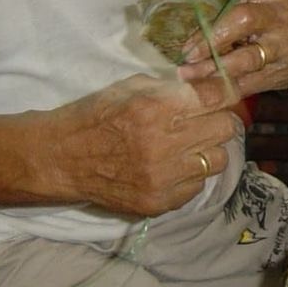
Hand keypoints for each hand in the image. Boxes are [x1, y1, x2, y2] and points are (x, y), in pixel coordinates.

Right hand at [48, 74, 238, 217]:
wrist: (62, 158)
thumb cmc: (94, 115)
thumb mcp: (129, 87)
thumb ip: (169, 87)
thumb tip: (205, 85)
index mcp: (155, 107)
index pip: (216, 97)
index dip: (223, 92)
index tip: (221, 93)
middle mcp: (164, 142)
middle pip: (225, 128)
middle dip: (217, 119)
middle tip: (203, 119)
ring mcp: (163, 177)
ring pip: (217, 160)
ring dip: (206, 149)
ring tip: (187, 145)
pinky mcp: (159, 202)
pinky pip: (197, 186)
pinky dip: (189, 175)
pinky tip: (170, 166)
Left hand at [175, 0, 287, 97]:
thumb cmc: (276, 8)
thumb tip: (191, 1)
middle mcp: (280, 13)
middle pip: (243, 19)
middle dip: (211, 36)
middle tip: (187, 50)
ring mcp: (283, 45)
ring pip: (247, 58)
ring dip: (214, 67)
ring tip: (188, 72)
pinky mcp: (282, 71)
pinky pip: (248, 82)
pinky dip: (222, 87)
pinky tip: (202, 89)